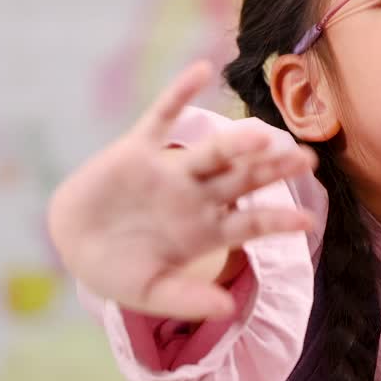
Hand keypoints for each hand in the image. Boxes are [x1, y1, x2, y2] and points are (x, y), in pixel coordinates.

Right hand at [47, 61, 316, 319]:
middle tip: (305, 158)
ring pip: (211, 151)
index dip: (277, 221)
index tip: (307, 221)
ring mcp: (171, 171)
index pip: (251, 224)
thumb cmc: (117, 270)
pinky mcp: (138, 150)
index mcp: (207, 231)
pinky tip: (201, 69)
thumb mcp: (151, 293)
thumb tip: (227, 310)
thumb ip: (187, 299)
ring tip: (261, 133)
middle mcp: (197, 196)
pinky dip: (179, 93)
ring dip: (235, 141)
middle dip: (272, 169)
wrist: (72, 244)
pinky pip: (161, 116)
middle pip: (243, 179)